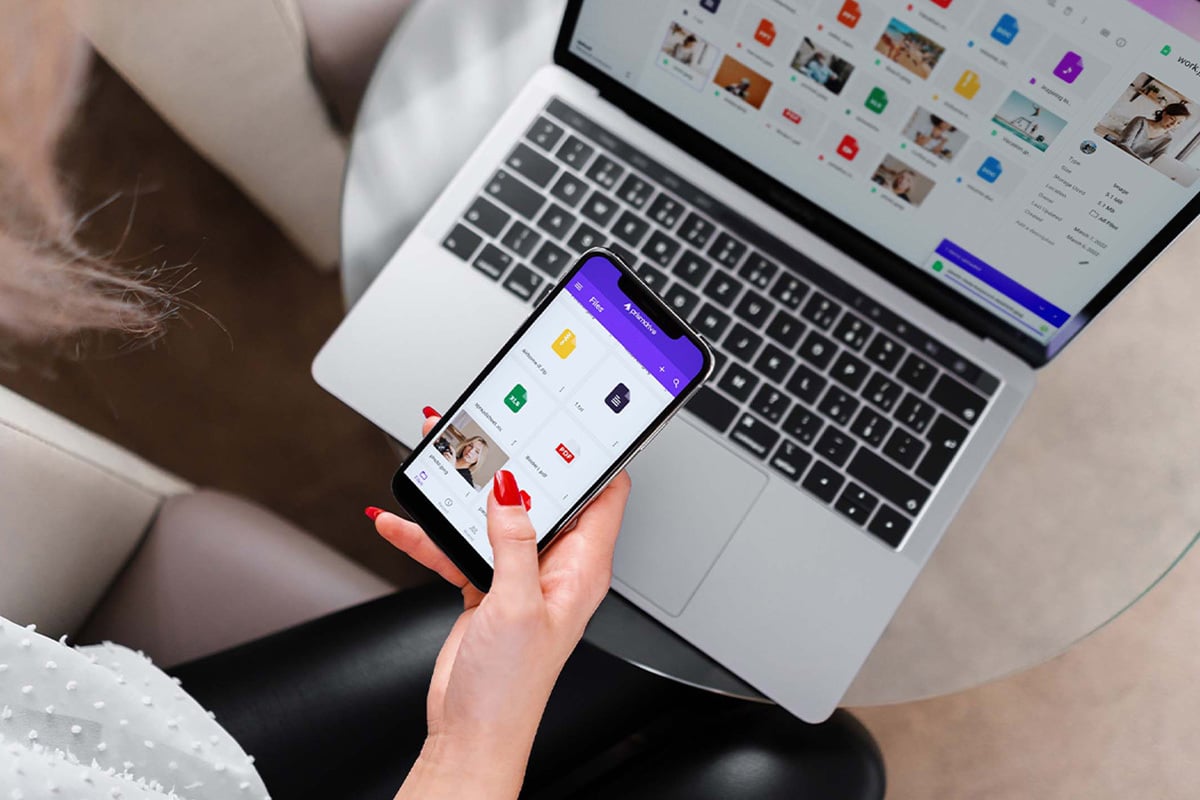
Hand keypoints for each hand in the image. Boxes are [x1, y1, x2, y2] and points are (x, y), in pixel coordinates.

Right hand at [373, 410, 631, 798]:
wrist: (471, 734)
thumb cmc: (511, 688)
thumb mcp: (516, 605)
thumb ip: (513, 541)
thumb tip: (511, 489)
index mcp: (582, 568)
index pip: (603, 494)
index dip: (590, 457)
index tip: (566, 424)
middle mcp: (556, 568)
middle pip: (539, 497)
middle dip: (509, 464)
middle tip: (482, 433)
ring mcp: (520, 576)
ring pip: (493, 518)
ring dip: (461, 497)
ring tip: (434, 463)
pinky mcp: (487, 587)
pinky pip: (460, 548)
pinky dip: (430, 535)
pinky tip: (399, 522)